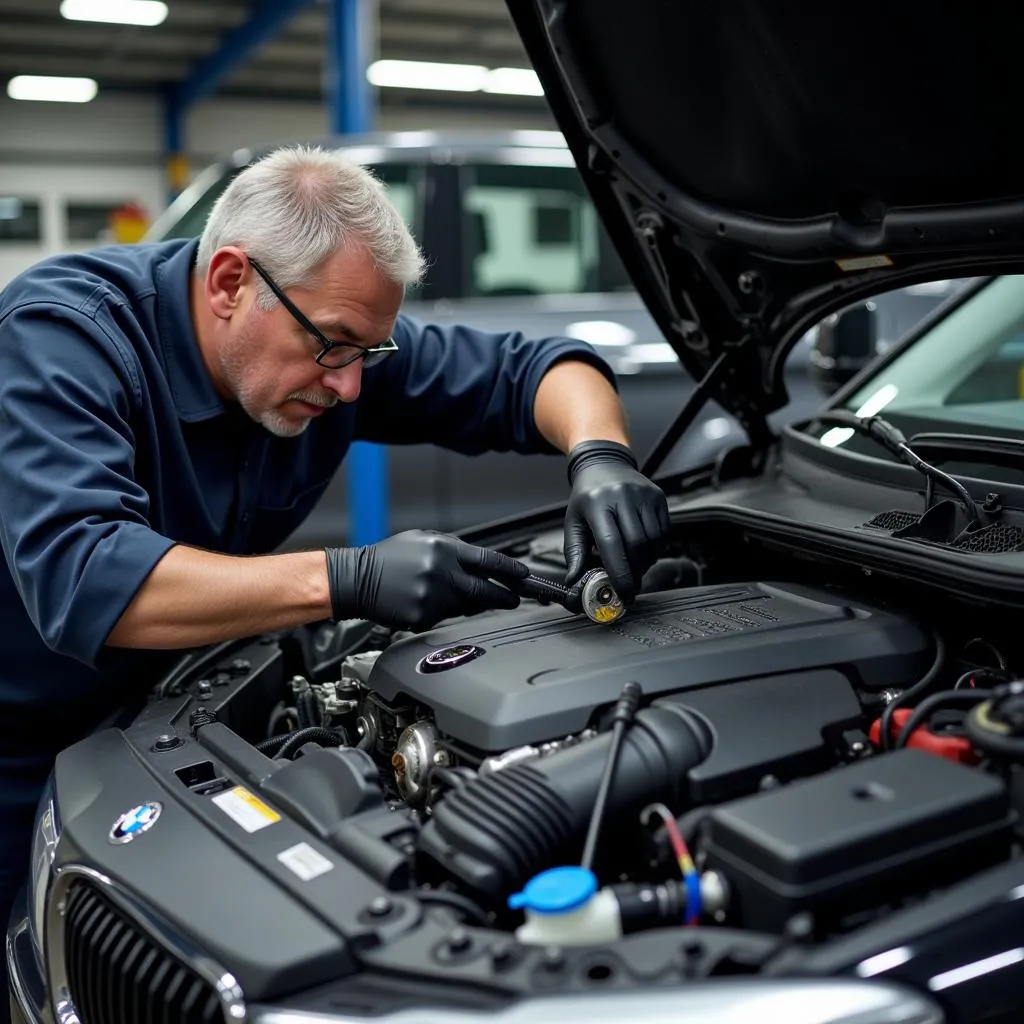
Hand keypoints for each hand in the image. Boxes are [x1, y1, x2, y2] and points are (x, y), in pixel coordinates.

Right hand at [325, 530, 529, 629]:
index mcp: (443, 549)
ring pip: (467, 606)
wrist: (357, 579)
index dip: (511, 570)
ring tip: (460, 595)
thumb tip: (482, 564)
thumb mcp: (423, 540)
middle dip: (505, 596)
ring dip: (471, 603)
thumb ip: (454, 550)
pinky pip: (445, 619)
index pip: (489, 560)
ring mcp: (433, 597)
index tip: (525, 576)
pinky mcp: (424, 617)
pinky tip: (429, 603)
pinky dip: (444, 612)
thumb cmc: (389, 558)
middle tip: (516, 599)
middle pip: (486, 590)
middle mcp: (442, 572)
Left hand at [563, 440, 669, 602]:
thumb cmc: (587, 498)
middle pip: (636, 545)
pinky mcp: (658, 496)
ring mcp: (643, 495)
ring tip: (635, 566)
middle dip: (635, 571)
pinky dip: (656, 548)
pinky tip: (644, 551)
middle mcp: (622, 496)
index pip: (611, 544)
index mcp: (597, 503)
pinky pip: (663, 532)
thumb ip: (574, 552)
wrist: (605, 465)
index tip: (623, 592)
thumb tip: (573, 580)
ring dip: (646, 561)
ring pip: (653, 541)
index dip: (620, 572)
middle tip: (630, 585)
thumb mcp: (574, 522)